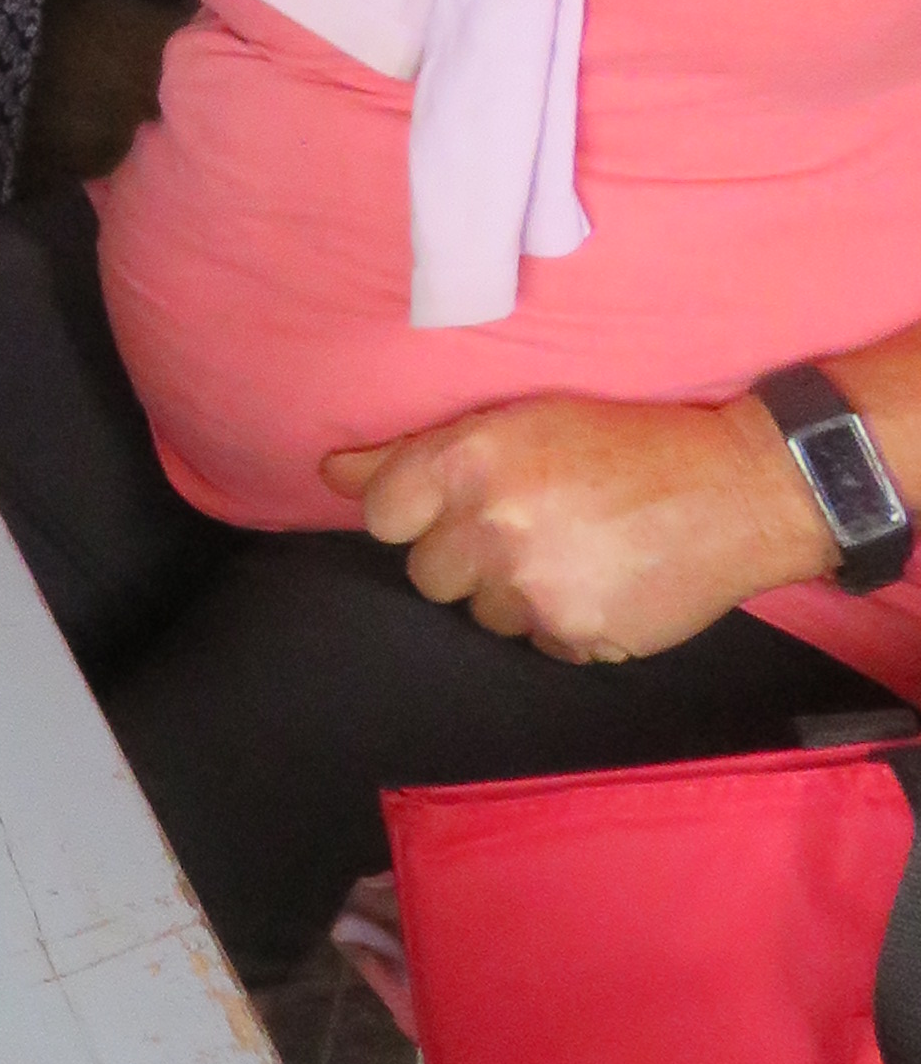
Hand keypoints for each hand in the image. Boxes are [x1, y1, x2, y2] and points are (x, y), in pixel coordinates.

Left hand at [320, 393, 828, 660]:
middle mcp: (493, 525)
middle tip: (524, 526)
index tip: (442, 509)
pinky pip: (535, 641)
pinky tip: (598, 582)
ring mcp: (533, 587)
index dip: (409, 514)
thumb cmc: (621, 444)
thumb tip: (327, 472)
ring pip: (481, 613)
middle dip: (464, 555)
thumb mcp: (518, 422)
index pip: (380, 512)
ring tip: (570, 552)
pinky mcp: (574, 635)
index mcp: (471, 460)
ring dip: (512, 591)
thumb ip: (415, 453)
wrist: (736, 490)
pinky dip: (559, 620)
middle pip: (425, 573)